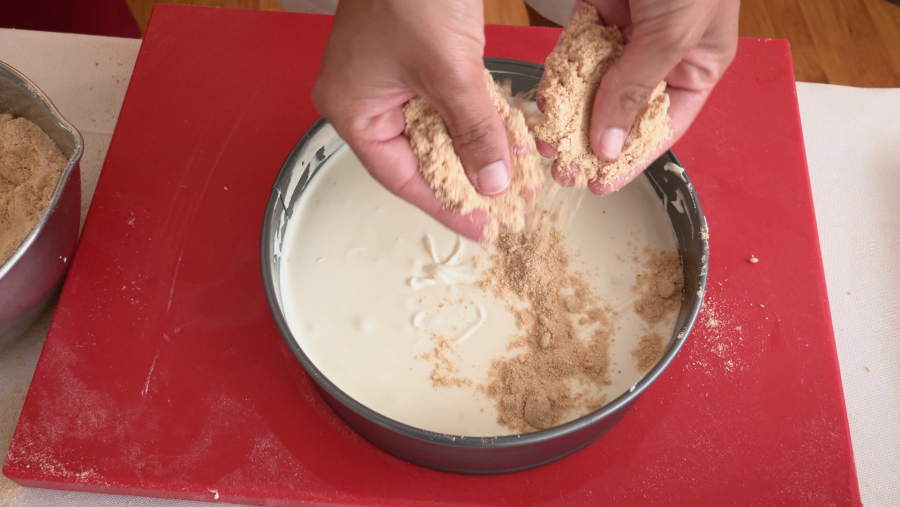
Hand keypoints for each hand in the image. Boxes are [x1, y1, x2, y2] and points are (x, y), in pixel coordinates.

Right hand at [312, 0, 511, 240]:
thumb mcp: (449, 70)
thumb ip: (473, 130)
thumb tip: (494, 182)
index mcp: (353, 110)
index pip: (402, 178)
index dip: (446, 206)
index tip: (482, 228)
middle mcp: (366, 100)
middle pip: (420, 159)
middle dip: (467, 182)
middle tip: (505, 209)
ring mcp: (390, 81)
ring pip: (438, 134)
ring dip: (478, 153)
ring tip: (517, 181)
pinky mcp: (415, 62)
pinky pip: (446, 105)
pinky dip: (477, 121)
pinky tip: (510, 141)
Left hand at [537, 0, 738, 194]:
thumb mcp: (672, 35)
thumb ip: (636, 88)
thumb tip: (608, 145)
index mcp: (698, 63)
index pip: (662, 125)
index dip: (631, 158)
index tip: (602, 184)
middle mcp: (661, 53)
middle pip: (622, 110)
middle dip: (591, 141)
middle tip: (564, 169)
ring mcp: (627, 32)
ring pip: (593, 84)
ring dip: (568, 115)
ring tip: (546, 143)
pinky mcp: (596, 10)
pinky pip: (572, 51)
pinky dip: (558, 76)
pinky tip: (546, 102)